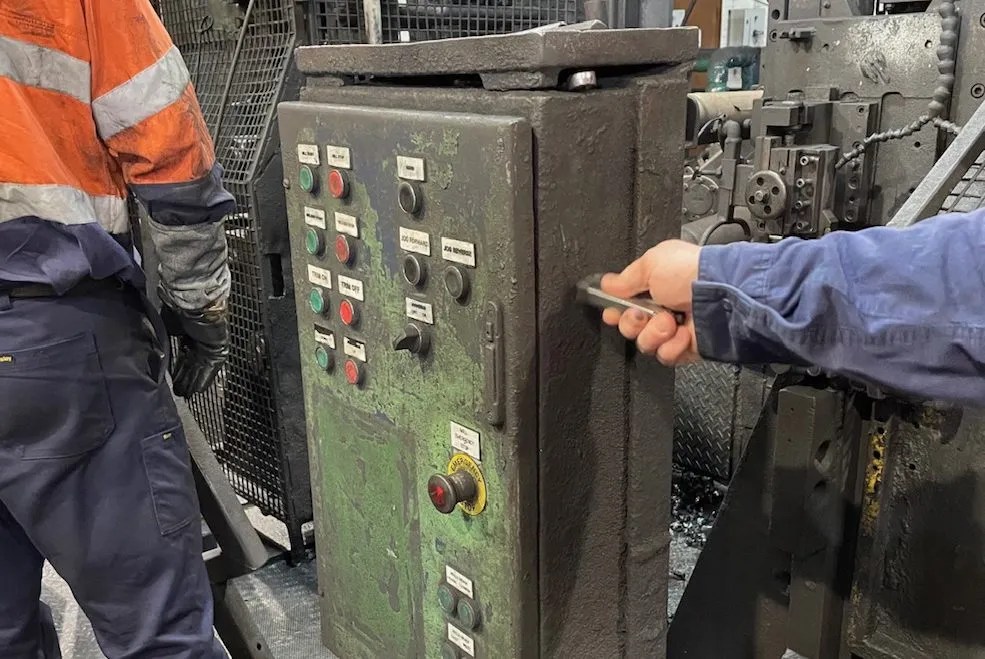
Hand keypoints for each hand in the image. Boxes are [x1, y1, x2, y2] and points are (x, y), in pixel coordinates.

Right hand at [158, 285, 228, 396]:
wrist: (194, 303)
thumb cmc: (179, 309)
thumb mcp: (168, 327)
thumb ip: (166, 340)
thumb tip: (159, 352)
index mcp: (188, 333)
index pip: (183, 356)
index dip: (178, 369)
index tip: (172, 379)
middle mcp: (199, 341)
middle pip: (192, 365)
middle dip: (185, 379)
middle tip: (179, 392)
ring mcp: (209, 346)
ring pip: (200, 369)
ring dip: (193, 382)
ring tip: (186, 394)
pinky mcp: (218, 351)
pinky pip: (211, 369)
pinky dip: (204, 379)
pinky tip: (198, 390)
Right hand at [600, 240, 700, 365]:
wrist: (723, 293)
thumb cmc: (690, 272)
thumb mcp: (650, 264)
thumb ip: (624, 278)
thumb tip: (607, 284)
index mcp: (654, 285)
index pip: (624, 303)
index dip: (616, 310)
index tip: (614, 311)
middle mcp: (663, 307)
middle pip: (630, 327)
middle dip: (634, 322)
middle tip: (646, 313)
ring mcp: (675, 329)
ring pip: (645, 343)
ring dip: (655, 333)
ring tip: (671, 322)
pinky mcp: (686, 347)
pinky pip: (665, 356)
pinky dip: (673, 346)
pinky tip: (683, 334)